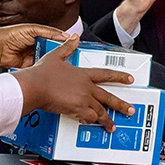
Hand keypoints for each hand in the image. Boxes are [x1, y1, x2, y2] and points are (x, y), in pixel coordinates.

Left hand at [0, 24, 68, 68]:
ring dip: (53, 62)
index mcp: (40, 35)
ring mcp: (34, 57)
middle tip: (72, 58)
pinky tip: (51, 70)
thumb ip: (49, 32)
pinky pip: (40, 68)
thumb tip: (65, 35)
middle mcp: (38, 46)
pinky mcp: (30, 67)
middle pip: (54, 51)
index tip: (76, 46)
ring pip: (48, 60)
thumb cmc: (10, 35)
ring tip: (63, 65)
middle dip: (61, 54)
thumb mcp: (31, 30)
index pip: (57, 39)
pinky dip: (44, 69)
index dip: (65, 42)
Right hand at [13, 36, 134, 131]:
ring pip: (100, 111)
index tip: (130, 79)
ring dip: (107, 119)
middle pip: (108, 97)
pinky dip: (91, 121)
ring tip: (112, 126)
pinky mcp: (76, 109)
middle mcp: (86, 87)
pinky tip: (91, 124)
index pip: (105, 74)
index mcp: (83, 74)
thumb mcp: (55, 56)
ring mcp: (83, 99)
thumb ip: (67, 47)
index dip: (119, 77)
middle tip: (130, 110)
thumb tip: (74, 37)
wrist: (35, 86)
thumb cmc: (42, 73)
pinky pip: (89, 118)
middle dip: (121, 105)